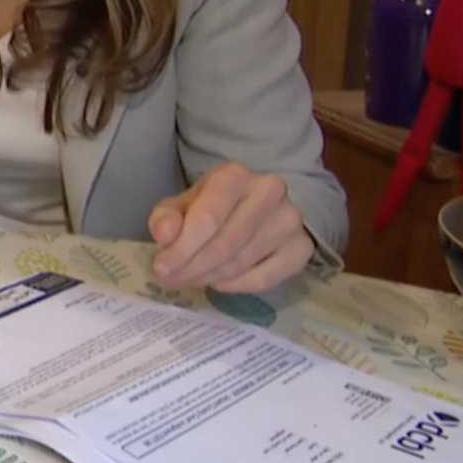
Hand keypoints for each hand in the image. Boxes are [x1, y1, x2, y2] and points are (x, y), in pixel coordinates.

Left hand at [149, 164, 313, 293]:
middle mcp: (269, 193)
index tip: (160, 269)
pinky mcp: (301, 249)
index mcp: (234, 176)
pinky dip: (235, 286)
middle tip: (171, 280)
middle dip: (191, 268)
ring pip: (241, 263)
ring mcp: (289, 221)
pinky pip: (263, 279)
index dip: (182, 248)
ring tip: (190, 279)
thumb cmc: (214, 205)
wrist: (258, 206)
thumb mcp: (184, 204)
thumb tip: (164, 236)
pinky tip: (218, 282)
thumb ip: (167, 217)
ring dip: (209, 278)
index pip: (208, 217)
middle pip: (224, 244)